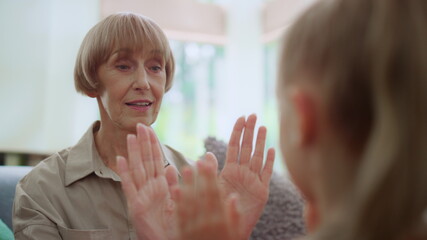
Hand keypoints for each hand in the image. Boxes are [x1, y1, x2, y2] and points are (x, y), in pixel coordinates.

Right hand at [117, 123, 177, 239]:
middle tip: (140, 125)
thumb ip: (174, 185)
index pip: (156, 160)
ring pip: (137, 170)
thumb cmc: (169, 226)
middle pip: (145, 161)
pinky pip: (129, 187)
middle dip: (143, 143)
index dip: (153, 145)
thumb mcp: (175, 203)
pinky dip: (124, 174)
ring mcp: (141, 196)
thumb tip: (172, 167)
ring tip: (130, 137)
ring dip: (133, 153)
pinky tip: (119, 160)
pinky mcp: (135, 207)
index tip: (150, 129)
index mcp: (160, 186)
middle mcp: (149, 188)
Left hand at [176, 158, 241, 239]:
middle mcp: (207, 222)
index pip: (216, 195)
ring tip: (184, 168)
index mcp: (221, 221)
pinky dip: (177, 201)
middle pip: (202, 195)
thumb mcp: (236, 235)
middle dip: (199, 177)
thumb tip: (233, 197)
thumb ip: (235, 216)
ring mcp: (193, 228)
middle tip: (196, 160)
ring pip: (190, 202)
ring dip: (187, 184)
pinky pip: (179, 215)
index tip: (208, 164)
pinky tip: (175, 188)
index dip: (211, 178)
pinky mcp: (182, 233)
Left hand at [218, 114, 274, 238]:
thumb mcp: (211, 189)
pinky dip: (269, 162)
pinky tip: (272, 150)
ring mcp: (253, 182)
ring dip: (260, 142)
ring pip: (258, 157)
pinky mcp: (262, 192)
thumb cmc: (216, 211)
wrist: (227, 229)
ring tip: (262, 126)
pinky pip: (266, 174)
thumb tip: (205, 154)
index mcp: (229, 172)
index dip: (237, 132)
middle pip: (247, 148)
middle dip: (250, 131)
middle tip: (253, 114)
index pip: (234, 147)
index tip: (241, 117)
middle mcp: (242, 174)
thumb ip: (210, 172)